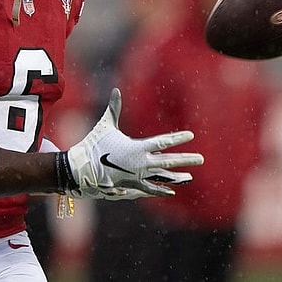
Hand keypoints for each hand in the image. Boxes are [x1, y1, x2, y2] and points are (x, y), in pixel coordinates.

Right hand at [57, 88, 203, 199]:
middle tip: (201, 159)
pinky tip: (171, 191)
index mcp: (137, 147)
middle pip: (168, 161)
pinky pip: (150, 189)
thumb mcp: (105, 124)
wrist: (81, 169)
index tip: (190, 135)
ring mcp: (137, 176)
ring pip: (162, 177)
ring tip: (190, 177)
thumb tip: (115, 90)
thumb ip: (114, 108)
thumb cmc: (94, 144)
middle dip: (186, 159)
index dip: (177, 138)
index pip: (163, 142)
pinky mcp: (130, 186)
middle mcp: (141, 163)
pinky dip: (161, 190)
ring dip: (177, 177)